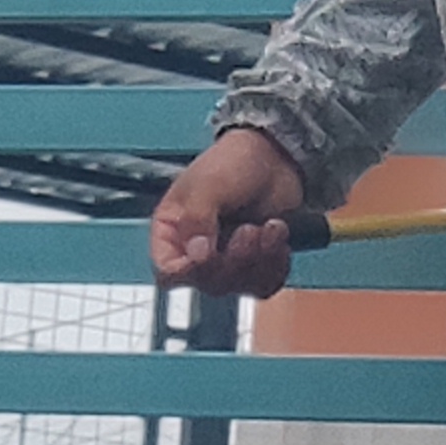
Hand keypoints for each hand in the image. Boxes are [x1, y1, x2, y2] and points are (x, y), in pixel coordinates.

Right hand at [150, 127, 305, 300]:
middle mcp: (194, 253)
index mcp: (172, 233)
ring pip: (238, 287)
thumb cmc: (234, 162)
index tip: (212, 252)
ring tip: (268, 227)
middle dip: (236, 260)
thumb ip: (196, 219)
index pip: (168, 272)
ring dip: (260, 260)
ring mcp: (225, 261)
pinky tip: (276, 235)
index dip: (190, 271)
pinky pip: (263, 285)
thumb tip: (197, 254)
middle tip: (250, 229)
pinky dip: (276, 265)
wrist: (275, 157)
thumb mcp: (208, 184)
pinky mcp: (253, 265)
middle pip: (208, 283)